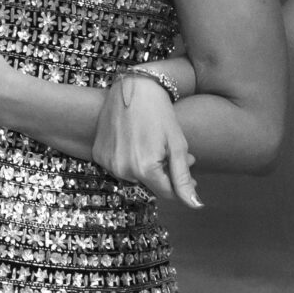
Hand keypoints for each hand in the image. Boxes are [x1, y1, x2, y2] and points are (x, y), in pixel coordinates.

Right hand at [94, 69, 200, 206]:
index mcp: (145, 169)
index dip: (180, 184)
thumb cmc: (160, 113)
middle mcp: (123, 170)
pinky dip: (129, 159)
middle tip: (171, 150)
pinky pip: (119, 166)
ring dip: (145, 166)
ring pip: (134, 176)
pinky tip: (135, 140)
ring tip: (153, 143)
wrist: (133, 87)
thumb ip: (183, 178)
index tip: (187, 168)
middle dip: (163, 172)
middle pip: (150, 184)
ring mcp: (108, 163)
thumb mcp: (177, 144)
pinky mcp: (98, 155)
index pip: (167, 193)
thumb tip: (195, 205)